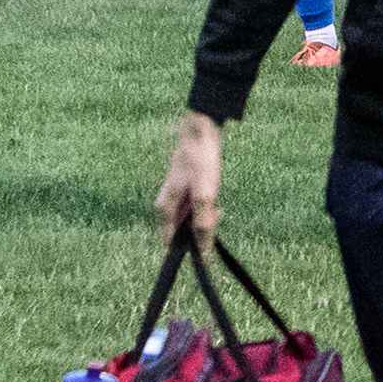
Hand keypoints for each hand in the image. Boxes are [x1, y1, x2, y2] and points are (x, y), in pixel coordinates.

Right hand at [155, 113, 222, 241]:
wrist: (201, 130)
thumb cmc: (200, 160)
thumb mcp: (205, 194)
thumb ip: (202, 222)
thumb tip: (202, 250)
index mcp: (165, 210)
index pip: (171, 245)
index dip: (189, 250)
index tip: (207, 250)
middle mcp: (166, 207)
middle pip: (182, 233)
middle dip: (201, 232)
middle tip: (215, 215)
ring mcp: (175, 199)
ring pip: (190, 221)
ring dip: (205, 219)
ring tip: (217, 207)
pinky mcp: (184, 192)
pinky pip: (194, 210)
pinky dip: (206, 209)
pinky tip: (215, 200)